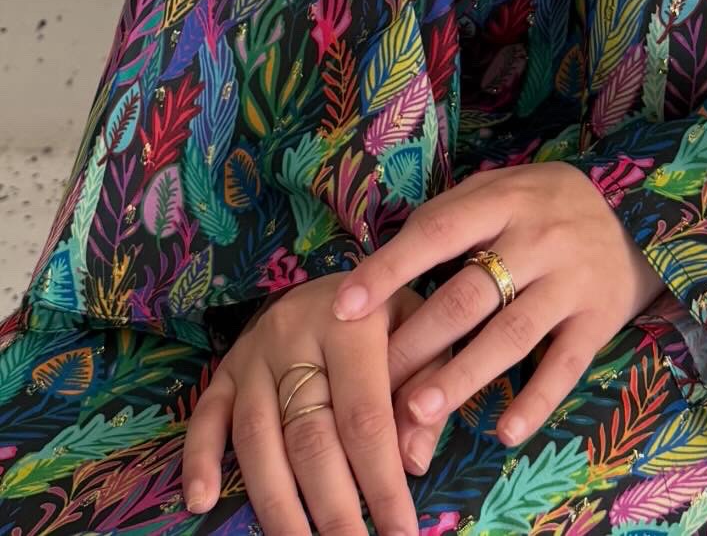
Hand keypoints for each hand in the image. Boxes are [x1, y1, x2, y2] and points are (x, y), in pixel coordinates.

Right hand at [182, 274, 440, 535]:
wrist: (349, 276)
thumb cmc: (393, 313)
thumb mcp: (423, 330)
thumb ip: (426, 387)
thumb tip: (413, 462)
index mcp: (353, 323)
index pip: (365, 416)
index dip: (382, 481)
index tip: (401, 533)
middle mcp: (295, 336)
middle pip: (309, 437)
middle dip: (332, 508)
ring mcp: (254, 354)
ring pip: (257, 438)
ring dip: (276, 505)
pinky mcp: (226, 367)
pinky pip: (205, 416)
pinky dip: (200, 460)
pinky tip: (201, 503)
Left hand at [328, 161, 664, 468]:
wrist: (636, 219)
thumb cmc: (545, 207)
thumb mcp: (503, 189)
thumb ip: (451, 216)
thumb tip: (379, 265)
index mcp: (506, 200)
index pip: (439, 231)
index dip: (390, 268)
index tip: (344, 307)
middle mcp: (540, 237)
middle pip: (469, 294)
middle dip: (417, 343)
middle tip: (372, 388)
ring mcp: (572, 280)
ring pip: (511, 334)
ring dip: (463, 375)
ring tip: (418, 413)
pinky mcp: (600, 319)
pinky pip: (565, 365)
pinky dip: (536, 400)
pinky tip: (504, 431)